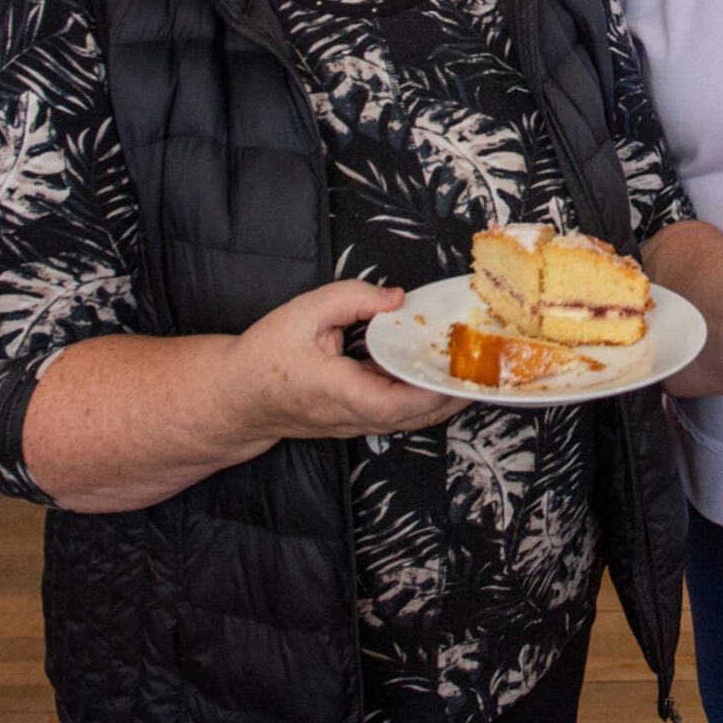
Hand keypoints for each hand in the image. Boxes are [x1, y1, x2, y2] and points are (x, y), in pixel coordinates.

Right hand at [225, 280, 467, 440]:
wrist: (236, 397)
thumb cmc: (264, 357)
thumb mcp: (303, 312)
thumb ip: (352, 298)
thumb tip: (397, 298)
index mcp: (336, 391)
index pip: (393, 404)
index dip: (430, 392)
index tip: (460, 372)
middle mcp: (350, 416)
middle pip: (414, 417)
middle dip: (453, 394)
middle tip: (485, 366)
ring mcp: (355, 424)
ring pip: (411, 420)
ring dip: (443, 398)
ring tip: (473, 368)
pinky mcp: (357, 422)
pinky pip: (399, 415)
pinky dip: (425, 398)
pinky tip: (440, 373)